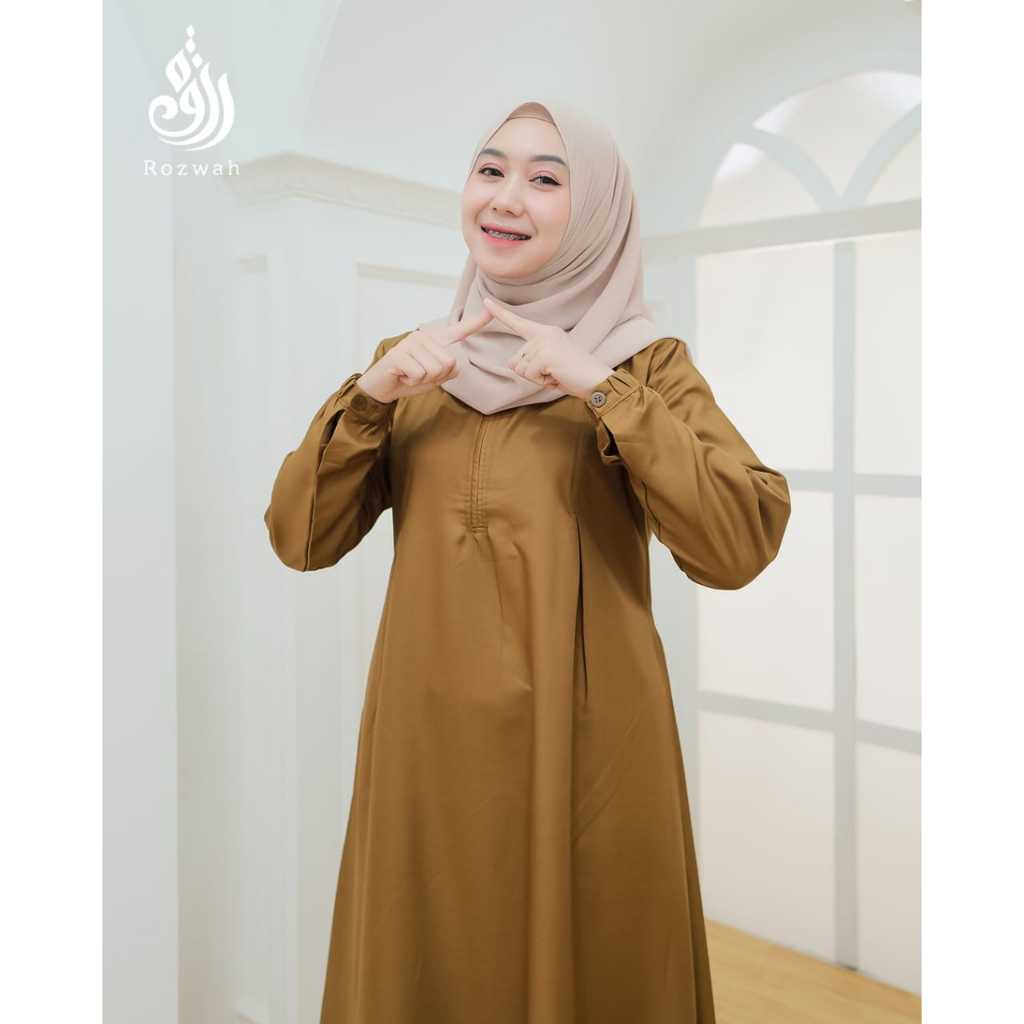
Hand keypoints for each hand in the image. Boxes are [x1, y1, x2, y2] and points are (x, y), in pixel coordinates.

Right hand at [356, 309, 493, 402]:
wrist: (383, 386)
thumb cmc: (410, 378)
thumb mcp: (434, 375)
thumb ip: (447, 368)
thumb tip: (454, 363)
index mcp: (435, 340)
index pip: (460, 330)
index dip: (477, 322)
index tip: (491, 309)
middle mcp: (424, 336)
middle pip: (449, 362)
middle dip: (437, 377)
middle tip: (420, 374)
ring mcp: (411, 343)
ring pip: (435, 369)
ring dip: (424, 380)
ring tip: (411, 374)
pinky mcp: (399, 354)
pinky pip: (419, 374)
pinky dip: (412, 381)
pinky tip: (402, 376)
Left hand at [483, 296, 611, 399]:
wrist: (597, 380)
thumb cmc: (575, 375)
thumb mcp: (549, 365)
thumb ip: (531, 360)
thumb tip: (512, 363)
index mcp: (546, 332)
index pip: (518, 323)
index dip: (500, 313)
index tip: (485, 302)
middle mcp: (544, 333)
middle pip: (516, 360)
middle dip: (531, 374)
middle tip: (555, 372)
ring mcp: (545, 343)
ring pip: (522, 369)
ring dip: (537, 379)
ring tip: (558, 374)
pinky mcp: (546, 355)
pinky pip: (530, 375)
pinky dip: (542, 382)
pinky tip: (558, 377)